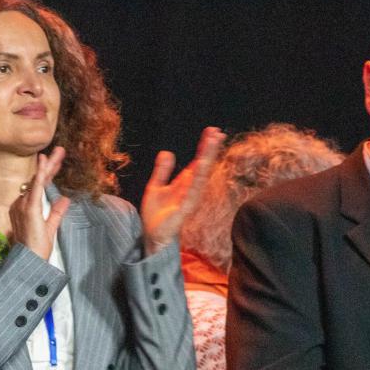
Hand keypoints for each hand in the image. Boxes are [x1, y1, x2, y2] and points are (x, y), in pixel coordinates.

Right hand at [9, 147, 69, 261]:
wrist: (30, 261)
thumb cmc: (36, 249)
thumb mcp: (50, 227)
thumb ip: (57, 212)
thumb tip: (65, 199)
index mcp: (26, 208)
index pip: (39, 187)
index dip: (48, 174)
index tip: (56, 162)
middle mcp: (22, 204)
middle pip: (38, 180)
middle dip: (49, 165)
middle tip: (60, 150)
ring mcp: (24, 206)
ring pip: (37, 181)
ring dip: (48, 166)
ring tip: (57, 152)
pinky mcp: (29, 209)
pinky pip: (35, 188)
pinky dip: (40, 175)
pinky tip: (45, 164)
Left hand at [140, 126, 224, 255]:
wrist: (152, 237)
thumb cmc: (156, 215)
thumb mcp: (156, 187)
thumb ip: (162, 171)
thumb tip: (166, 152)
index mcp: (185, 184)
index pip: (197, 162)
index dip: (204, 147)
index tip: (212, 131)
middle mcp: (190, 190)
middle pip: (202, 167)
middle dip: (209, 150)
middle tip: (217, 132)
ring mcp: (189, 200)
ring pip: (200, 177)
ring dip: (206, 160)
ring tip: (212, 144)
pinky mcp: (184, 210)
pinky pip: (192, 192)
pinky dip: (197, 179)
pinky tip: (200, 166)